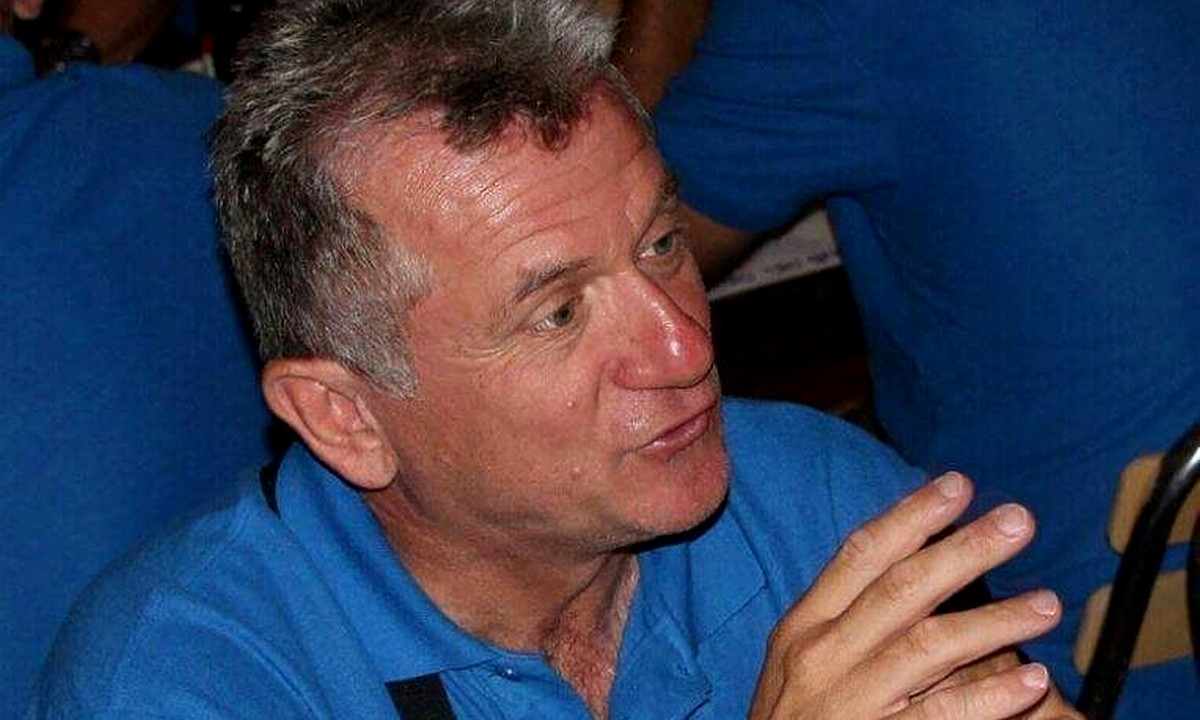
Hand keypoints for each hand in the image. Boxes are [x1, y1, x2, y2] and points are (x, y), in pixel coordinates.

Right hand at [749, 472, 1076, 718]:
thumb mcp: (800, 662)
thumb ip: (846, 618)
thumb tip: (911, 563)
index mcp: (803, 626)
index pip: (860, 556)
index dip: (911, 517)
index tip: (957, 485)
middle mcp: (823, 656)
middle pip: (902, 589)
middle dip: (963, 549)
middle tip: (1018, 520)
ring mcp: (849, 703)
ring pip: (928, 647)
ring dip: (994, 621)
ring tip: (1047, 604)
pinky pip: (942, 715)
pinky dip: (990, 697)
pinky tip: (1033, 680)